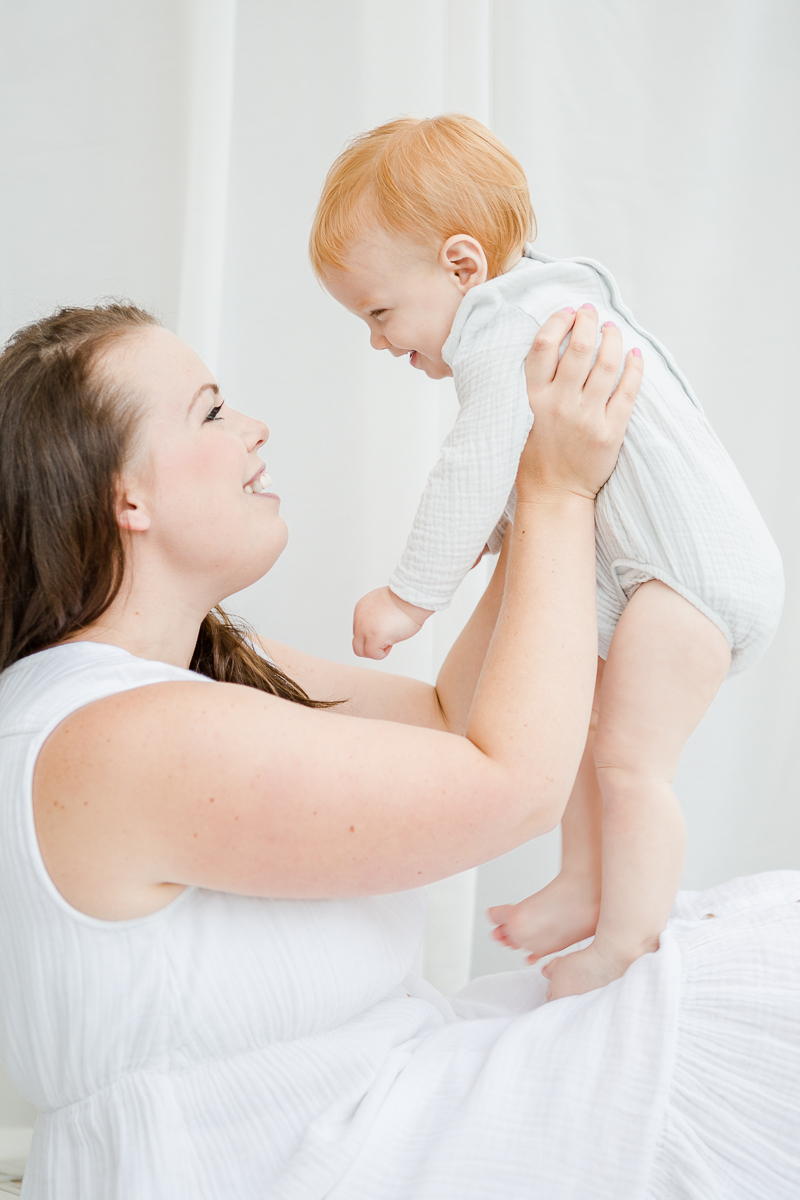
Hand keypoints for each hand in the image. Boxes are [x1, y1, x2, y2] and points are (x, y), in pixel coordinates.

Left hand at [353, 587, 432, 658]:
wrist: (411, 599)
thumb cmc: (404, 600)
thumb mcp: (382, 604)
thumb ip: (375, 616)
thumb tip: (378, 628)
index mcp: (361, 609)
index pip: (359, 631)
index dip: (373, 634)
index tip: (385, 629)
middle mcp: (359, 619)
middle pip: (357, 643)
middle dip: (372, 644)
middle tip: (387, 638)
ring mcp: (365, 629)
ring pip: (361, 651)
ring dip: (377, 649)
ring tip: (390, 637)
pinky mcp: (374, 638)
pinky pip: (374, 654)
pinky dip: (383, 653)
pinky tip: (392, 640)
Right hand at [517, 306, 642, 502]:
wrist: (553, 494)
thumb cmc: (534, 456)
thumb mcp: (520, 417)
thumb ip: (533, 385)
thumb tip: (551, 346)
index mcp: (532, 398)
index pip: (543, 345)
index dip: (558, 321)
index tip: (568, 313)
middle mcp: (559, 404)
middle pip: (578, 347)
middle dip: (588, 322)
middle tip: (592, 313)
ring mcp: (586, 418)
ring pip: (606, 364)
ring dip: (613, 338)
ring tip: (613, 330)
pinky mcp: (610, 432)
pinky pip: (628, 391)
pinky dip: (634, 367)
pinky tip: (635, 355)